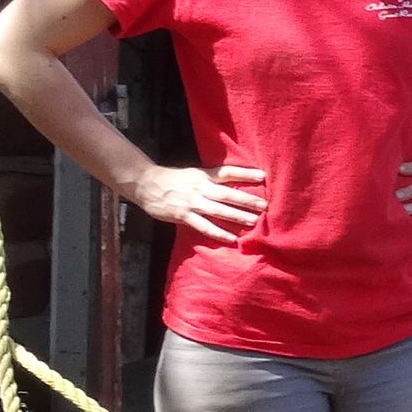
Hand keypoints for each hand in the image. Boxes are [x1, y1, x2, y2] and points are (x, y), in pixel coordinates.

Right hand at [129, 164, 266, 241]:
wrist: (147, 184)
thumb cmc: (174, 180)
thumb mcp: (194, 174)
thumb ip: (211, 179)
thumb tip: (233, 185)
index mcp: (203, 175)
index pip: (227, 173)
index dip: (245, 174)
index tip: (262, 176)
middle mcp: (200, 188)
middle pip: (227, 194)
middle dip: (247, 200)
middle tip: (265, 206)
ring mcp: (192, 203)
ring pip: (218, 211)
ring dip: (237, 217)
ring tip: (254, 222)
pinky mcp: (184, 216)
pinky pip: (204, 226)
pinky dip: (219, 233)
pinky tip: (232, 238)